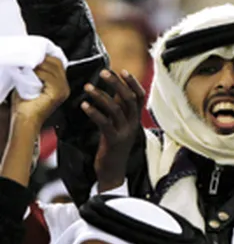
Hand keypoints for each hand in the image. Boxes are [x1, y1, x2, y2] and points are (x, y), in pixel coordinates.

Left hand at [10, 56, 68, 128]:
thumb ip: (34, 73)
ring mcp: (62, 90)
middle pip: (58, 63)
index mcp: (60, 86)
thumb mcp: (30, 84)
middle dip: (43, 58)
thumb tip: (31, 60)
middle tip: (30, 57)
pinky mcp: (57, 93)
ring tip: (28, 65)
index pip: (58, 63)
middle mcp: (64, 88)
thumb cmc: (25, 107)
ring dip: (39, 65)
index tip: (35, 52)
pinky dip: (39, 72)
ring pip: (53, 68)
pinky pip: (49, 76)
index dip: (47, 56)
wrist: (24, 120)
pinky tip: (31, 73)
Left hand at [82, 69, 145, 190]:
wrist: (114, 172)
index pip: (139, 96)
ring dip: (101, 95)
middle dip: (116, 83)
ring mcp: (124, 132)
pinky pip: (104, 122)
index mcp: (136, 119)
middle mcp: (133, 124)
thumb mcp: (121, 127)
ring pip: (116, 108)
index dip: (133, 83)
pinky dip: (94, 112)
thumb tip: (114, 93)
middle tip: (104, 72)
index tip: (122, 70)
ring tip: (88, 87)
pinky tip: (84, 105)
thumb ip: (119, 112)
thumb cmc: (114, 148)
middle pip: (128, 98)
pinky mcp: (113, 140)